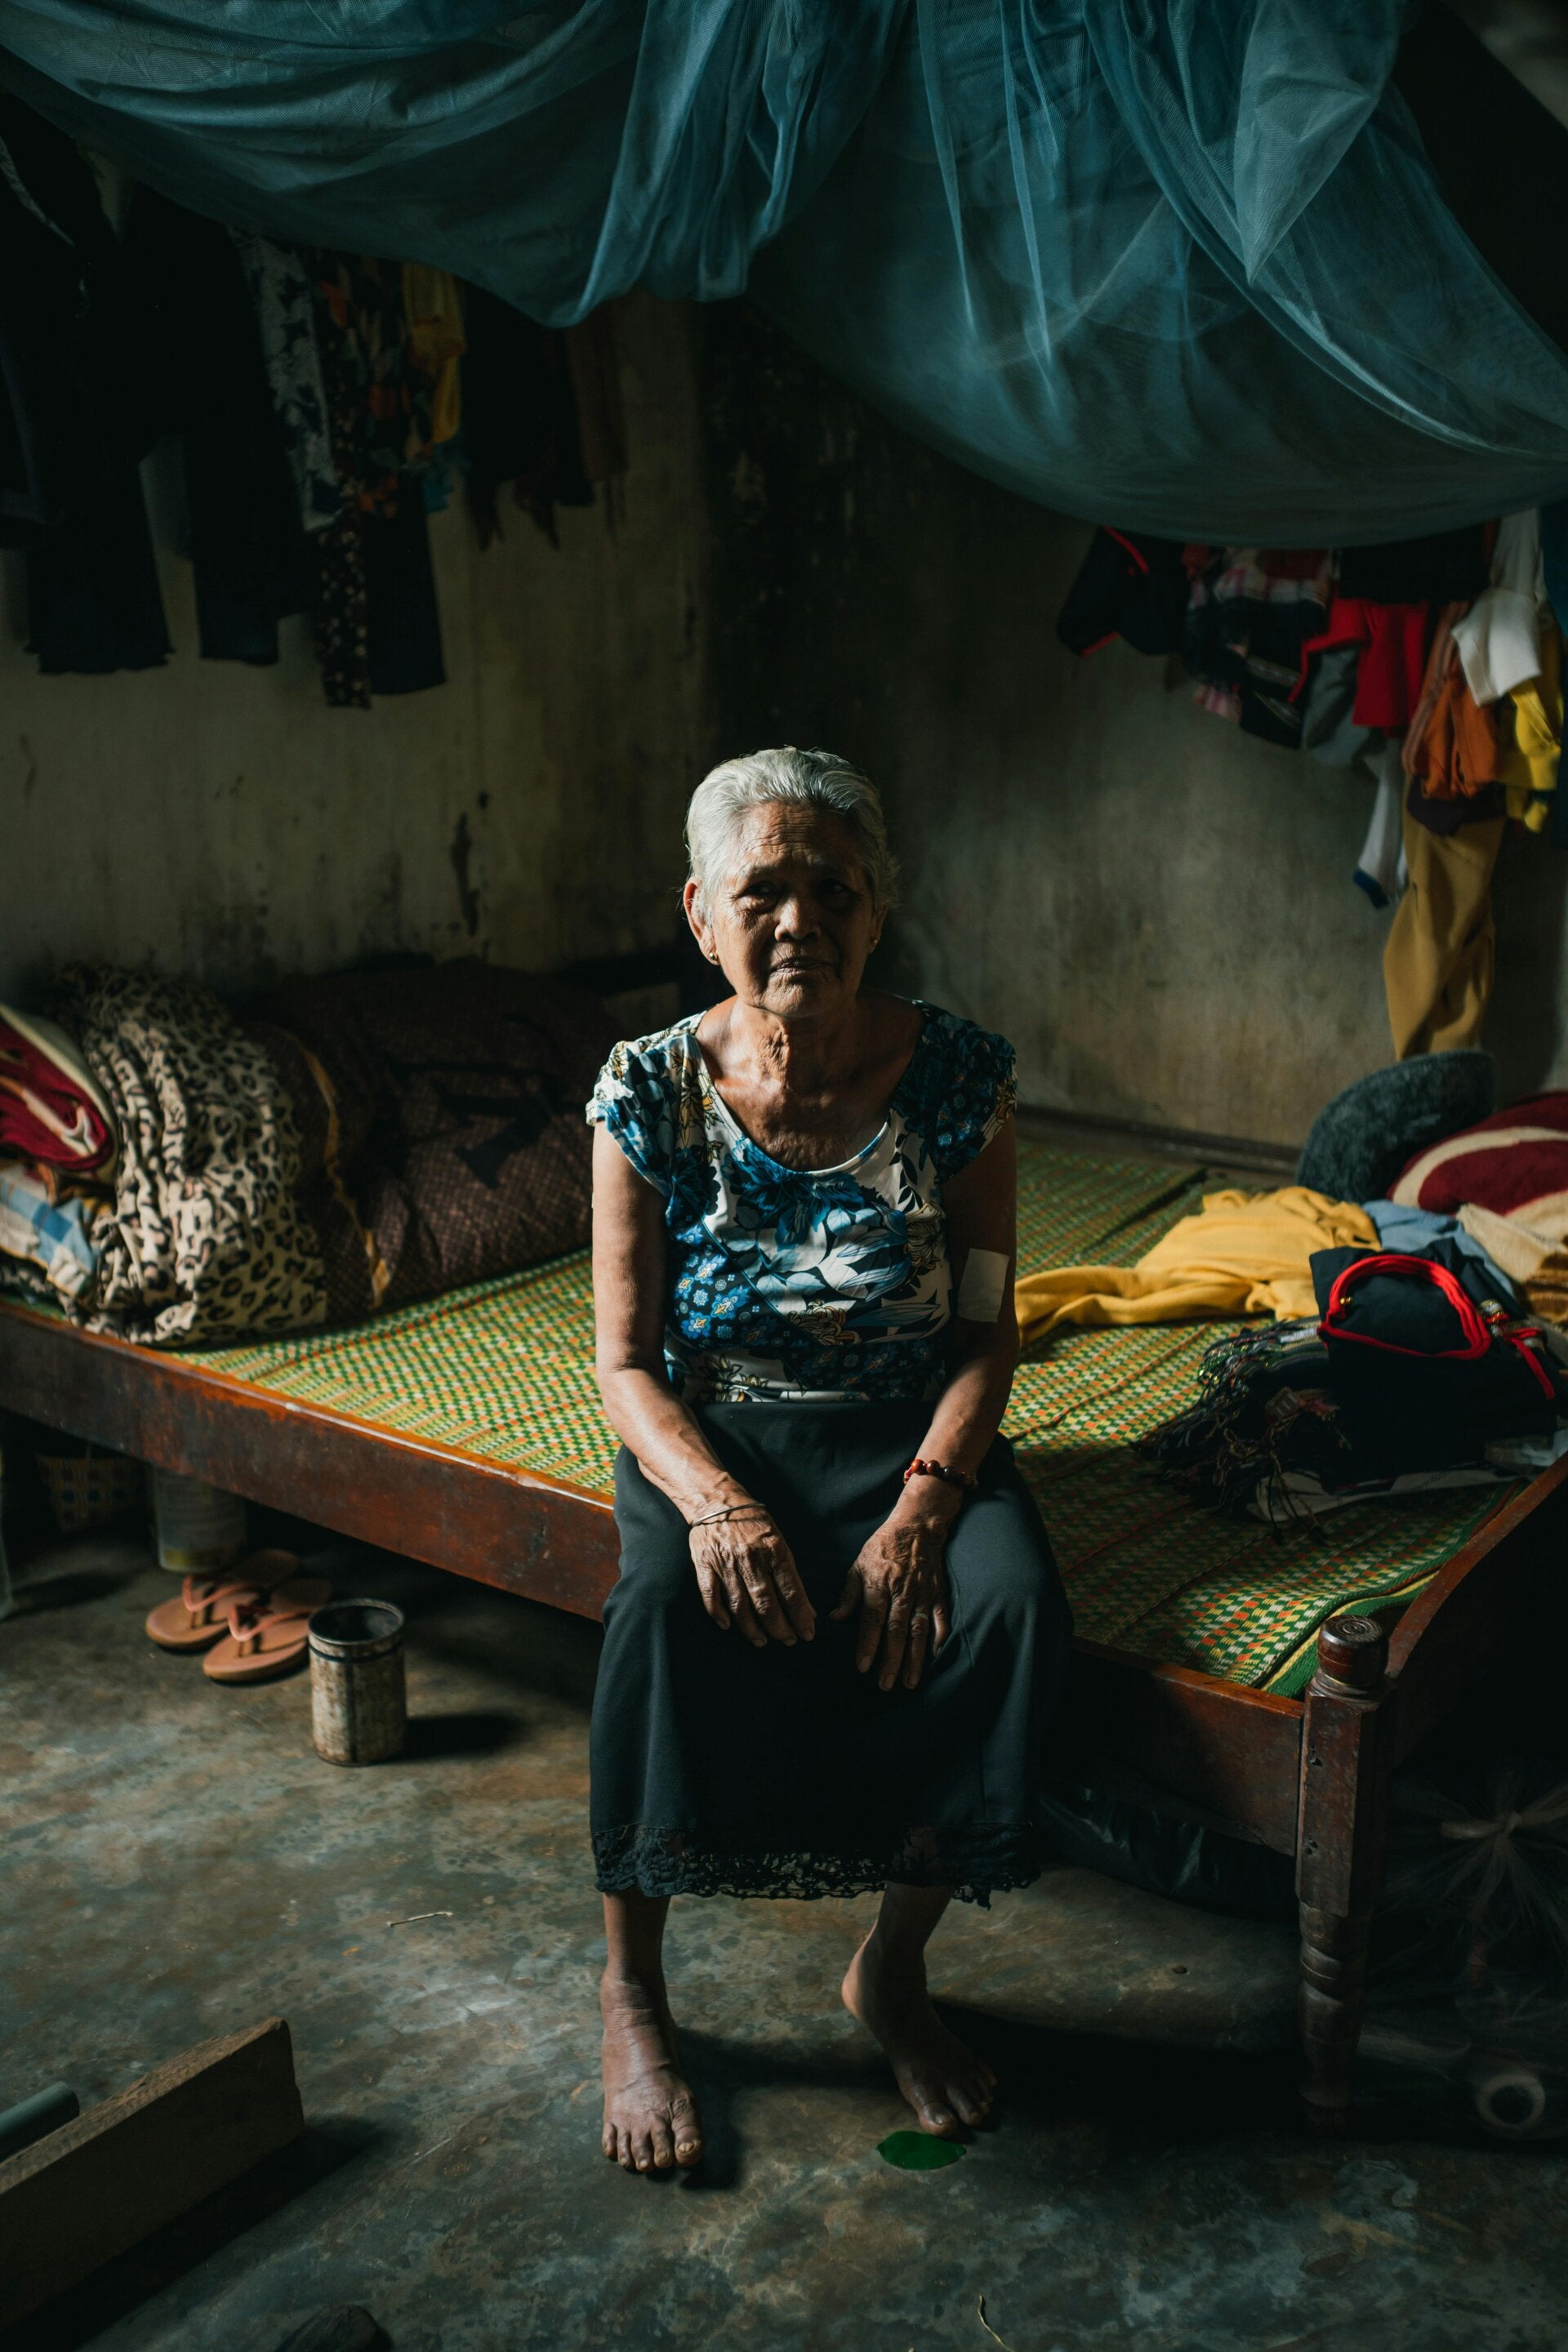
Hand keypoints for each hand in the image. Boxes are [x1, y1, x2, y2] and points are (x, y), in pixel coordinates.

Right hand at [688, 1506, 815, 1646]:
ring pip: (740, 1606)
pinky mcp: (704, 1564)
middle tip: (788, 1641)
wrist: (717, 1500)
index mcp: (774, 1550)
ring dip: (752, 1629)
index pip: (791, 1591)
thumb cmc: (753, 1520)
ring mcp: (725, 1563)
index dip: (800, 1616)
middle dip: (780, 1628)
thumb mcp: (779, 1539)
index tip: (808, 1633)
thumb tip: (806, 1606)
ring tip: (762, 1641)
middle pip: (766, 1604)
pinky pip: (711, 1596)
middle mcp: (750, 1559)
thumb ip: (790, 1572)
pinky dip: (718, 1614)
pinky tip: (728, 1626)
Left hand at [830, 1501, 951, 1690]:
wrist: (916, 1526)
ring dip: (914, 1658)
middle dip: (890, 1660)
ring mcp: (922, 1593)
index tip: (862, 1667)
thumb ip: (848, 1594)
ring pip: (918, 1630)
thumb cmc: (882, 1547)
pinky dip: (939, 1638)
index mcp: (878, 1584)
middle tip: (885, 1685)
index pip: (872, 1620)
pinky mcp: (938, 1593)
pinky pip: (940, 1619)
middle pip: (896, 1631)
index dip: (867, 1644)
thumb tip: (833, 1619)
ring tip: (909, 1682)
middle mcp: (901, 1591)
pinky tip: (935, 1657)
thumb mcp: (858, 1564)